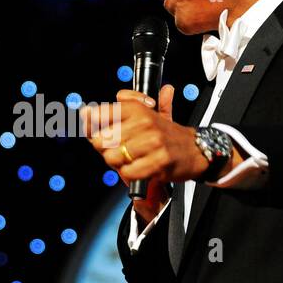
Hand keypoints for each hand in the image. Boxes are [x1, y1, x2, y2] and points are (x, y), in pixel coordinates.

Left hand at [81, 84, 210, 188]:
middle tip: (118, 150)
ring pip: (113, 157)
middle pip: (101, 140)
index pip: (98, 114)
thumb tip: (86, 111)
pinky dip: (130, 174)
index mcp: (136, 108)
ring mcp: (152, 142)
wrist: (196, 149)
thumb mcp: (145, 113)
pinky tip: (139, 168)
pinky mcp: (159, 161)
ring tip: (130, 160)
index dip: (92, 127)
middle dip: (105, 150)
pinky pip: (129, 172)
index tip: (96, 132)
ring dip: (118, 163)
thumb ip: (115, 112)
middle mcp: (144, 122)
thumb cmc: (165, 134)